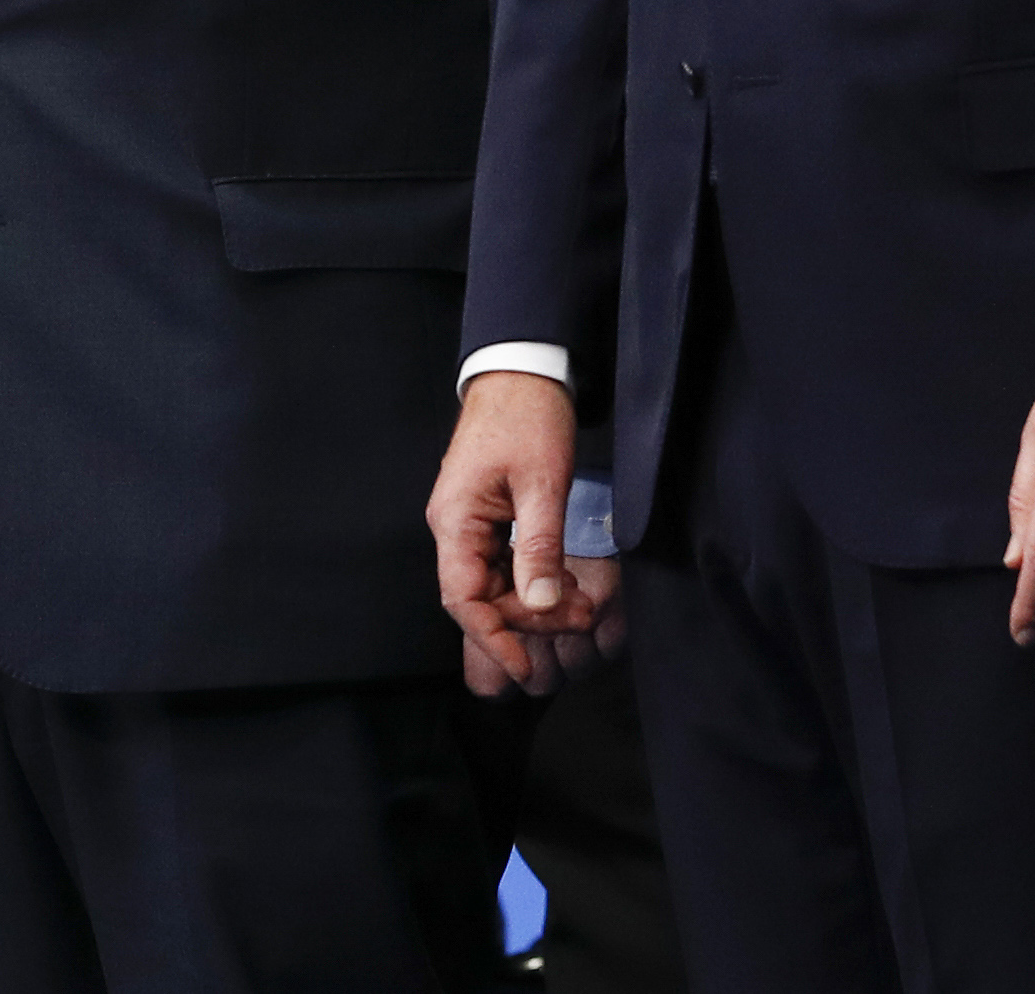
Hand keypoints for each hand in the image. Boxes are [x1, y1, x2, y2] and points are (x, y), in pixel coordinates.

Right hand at [429, 370, 598, 691]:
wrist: (524, 368)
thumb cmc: (529, 415)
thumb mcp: (542, 481)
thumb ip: (539, 544)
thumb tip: (539, 602)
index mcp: (456, 520)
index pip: (463, 598)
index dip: (493, 637)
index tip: (524, 666)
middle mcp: (454, 526)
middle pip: (481, 596)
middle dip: (527, 619)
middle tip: (578, 622)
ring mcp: (469, 521)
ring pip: (494, 582)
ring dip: (533, 601)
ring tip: (580, 609)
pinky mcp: (488, 514)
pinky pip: (503, 562)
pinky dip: (532, 579)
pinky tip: (565, 587)